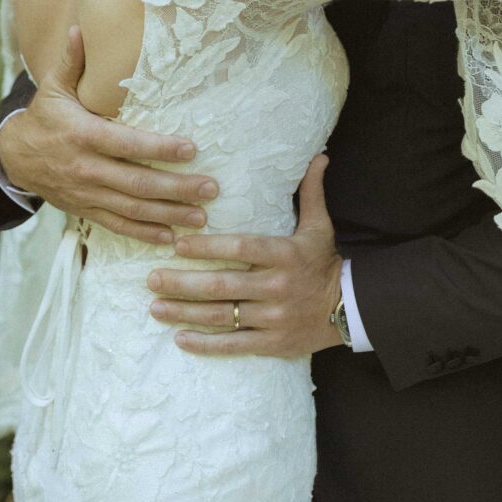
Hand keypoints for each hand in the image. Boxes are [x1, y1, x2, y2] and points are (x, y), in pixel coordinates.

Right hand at [0, 27, 217, 243]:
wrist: (16, 157)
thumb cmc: (45, 117)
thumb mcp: (54, 88)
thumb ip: (72, 62)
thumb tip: (80, 28)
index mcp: (83, 136)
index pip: (126, 144)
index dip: (158, 148)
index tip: (191, 149)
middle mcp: (87, 169)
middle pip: (136, 182)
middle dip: (176, 188)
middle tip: (210, 188)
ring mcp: (87, 193)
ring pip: (132, 208)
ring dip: (168, 214)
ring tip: (201, 218)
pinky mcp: (87, 209)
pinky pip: (117, 225)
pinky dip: (143, 233)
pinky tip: (170, 238)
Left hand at [147, 154, 343, 355]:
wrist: (350, 307)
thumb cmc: (324, 261)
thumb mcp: (319, 225)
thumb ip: (311, 192)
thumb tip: (319, 156)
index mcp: (285, 254)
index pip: (240, 248)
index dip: (208, 246)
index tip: (178, 245)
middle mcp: (277, 286)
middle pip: (223, 285)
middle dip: (183, 283)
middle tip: (152, 278)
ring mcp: (274, 318)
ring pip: (223, 316)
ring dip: (185, 312)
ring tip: (156, 306)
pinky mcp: (273, 343)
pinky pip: (234, 345)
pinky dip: (206, 344)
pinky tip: (180, 338)